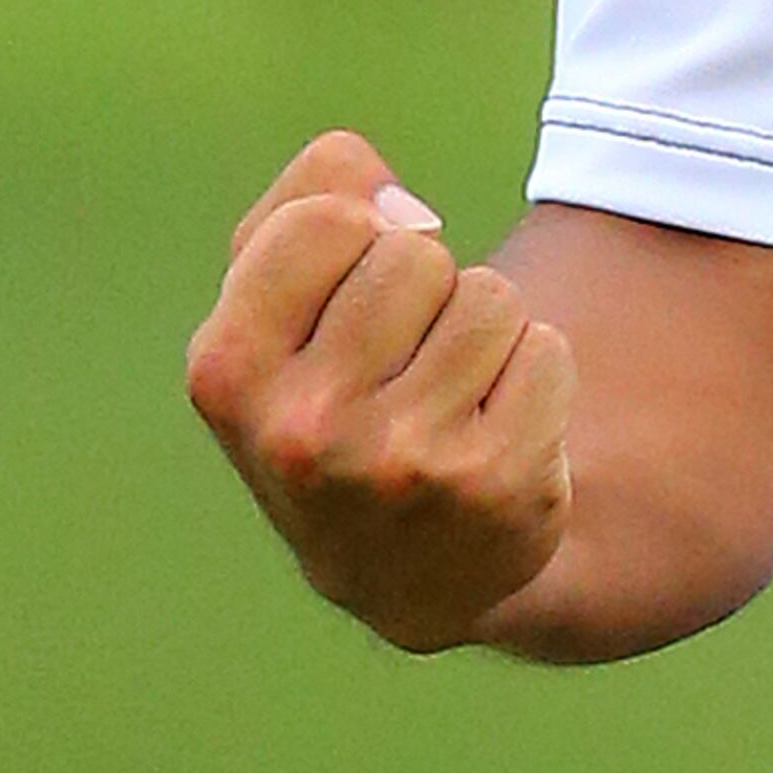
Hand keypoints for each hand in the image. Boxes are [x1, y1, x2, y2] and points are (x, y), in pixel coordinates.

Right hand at [185, 132, 575, 652]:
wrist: (408, 572)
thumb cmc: (334, 398)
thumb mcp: (277, 303)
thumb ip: (308, 201)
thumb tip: (395, 200)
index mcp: (224, 370)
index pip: (327, 217)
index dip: (359, 236)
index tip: (348, 301)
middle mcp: (301, 428)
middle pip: (416, 253)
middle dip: (426, 289)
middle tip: (402, 365)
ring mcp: (399, 464)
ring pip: (491, 297)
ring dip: (486, 331)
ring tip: (449, 398)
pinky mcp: (494, 484)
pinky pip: (548, 349)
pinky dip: (536, 374)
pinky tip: (495, 432)